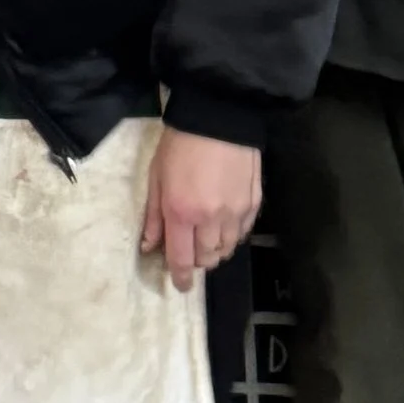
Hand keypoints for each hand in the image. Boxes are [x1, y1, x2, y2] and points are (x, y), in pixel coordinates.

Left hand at [140, 125, 260, 281]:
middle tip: (191, 253)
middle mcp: (210, 219)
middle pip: (207, 259)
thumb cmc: (179, 145)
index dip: (181, 277)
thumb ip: (153, 216)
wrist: (218, 117)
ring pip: (227, 249)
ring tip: (207, 240)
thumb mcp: (156, 177)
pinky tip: (225, 225)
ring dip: (216, 251)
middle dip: (198, 262)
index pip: (182, 259)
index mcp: (181, 213)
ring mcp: (235, 212)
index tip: (181, 285)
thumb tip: (149, 247)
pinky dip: (233, 236)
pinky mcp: (254, 203)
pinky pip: (243, 232)